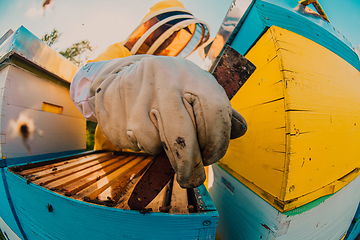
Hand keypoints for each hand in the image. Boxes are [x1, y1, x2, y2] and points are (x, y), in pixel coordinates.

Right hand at [90, 56, 246, 187]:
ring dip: (161, 152)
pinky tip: (141, 128)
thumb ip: (220, 112)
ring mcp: (137, 91)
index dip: (217, 144)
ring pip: (153, 144)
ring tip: (161, 136)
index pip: (216, 114)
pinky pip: (132, 141)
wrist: (129, 70)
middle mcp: (165, 80)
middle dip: (189, 167)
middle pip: (183, 137)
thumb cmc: (172, 87)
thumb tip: (239, 130)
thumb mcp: (198, 89)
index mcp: (192, 76)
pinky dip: (140, 145)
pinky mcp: (114, 102)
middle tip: (191, 179)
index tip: (211, 157)